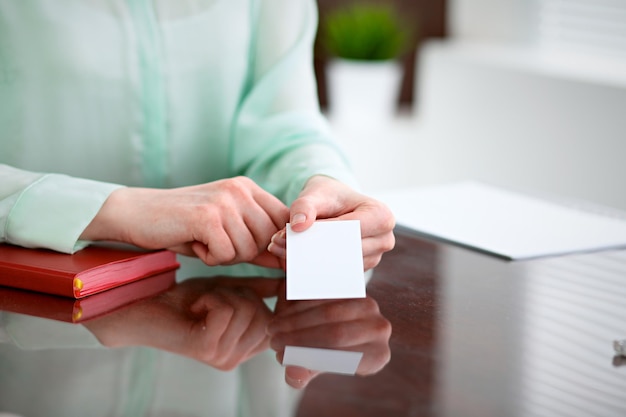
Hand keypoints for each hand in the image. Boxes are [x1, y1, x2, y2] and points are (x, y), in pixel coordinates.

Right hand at [82, 177, 288, 266]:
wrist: (136, 213)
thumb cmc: (183, 226)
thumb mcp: (225, 230)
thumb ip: (257, 242)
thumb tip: (285, 261)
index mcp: (248, 188)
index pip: (284, 219)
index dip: (277, 243)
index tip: (262, 255)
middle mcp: (239, 189)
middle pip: (269, 238)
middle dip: (247, 253)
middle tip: (219, 246)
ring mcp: (224, 201)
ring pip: (248, 249)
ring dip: (226, 256)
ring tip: (204, 242)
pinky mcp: (207, 216)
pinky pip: (226, 253)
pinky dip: (210, 258)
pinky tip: (194, 243)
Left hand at [84, 277, 281, 369]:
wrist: (148, 305)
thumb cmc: (186, 299)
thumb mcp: (232, 290)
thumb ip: (260, 289)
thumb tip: (288, 279)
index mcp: (246, 347)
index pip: (277, 321)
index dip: (263, 299)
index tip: (238, 292)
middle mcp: (237, 357)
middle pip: (265, 315)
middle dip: (241, 295)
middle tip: (214, 299)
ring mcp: (223, 356)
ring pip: (247, 311)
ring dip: (223, 296)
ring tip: (204, 303)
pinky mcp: (206, 348)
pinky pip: (227, 312)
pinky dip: (211, 298)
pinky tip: (196, 307)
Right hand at [267, 282, 391, 388]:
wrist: (343, 329)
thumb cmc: (330, 354)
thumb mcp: (321, 367)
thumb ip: (306, 371)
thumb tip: (293, 374)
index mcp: (377, 355)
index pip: (340, 356)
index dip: (307, 357)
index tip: (278, 356)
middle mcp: (380, 329)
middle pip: (335, 333)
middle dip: (299, 337)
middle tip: (273, 340)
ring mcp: (370, 306)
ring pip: (329, 311)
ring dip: (297, 319)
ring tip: (273, 328)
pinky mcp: (357, 289)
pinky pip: (326, 295)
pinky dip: (302, 304)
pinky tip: (283, 313)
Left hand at [268, 175, 394, 269]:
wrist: (336, 204)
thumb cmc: (330, 196)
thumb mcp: (315, 193)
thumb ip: (304, 206)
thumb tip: (298, 226)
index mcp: (381, 216)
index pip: (350, 230)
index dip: (322, 232)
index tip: (292, 231)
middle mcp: (384, 240)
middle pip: (345, 251)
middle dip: (311, 248)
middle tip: (278, 243)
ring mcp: (374, 258)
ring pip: (339, 265)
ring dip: (309, 260)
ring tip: (282, 248)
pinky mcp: (359, 270)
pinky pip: (335, 273)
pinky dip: (313, 266)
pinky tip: (292, 258)